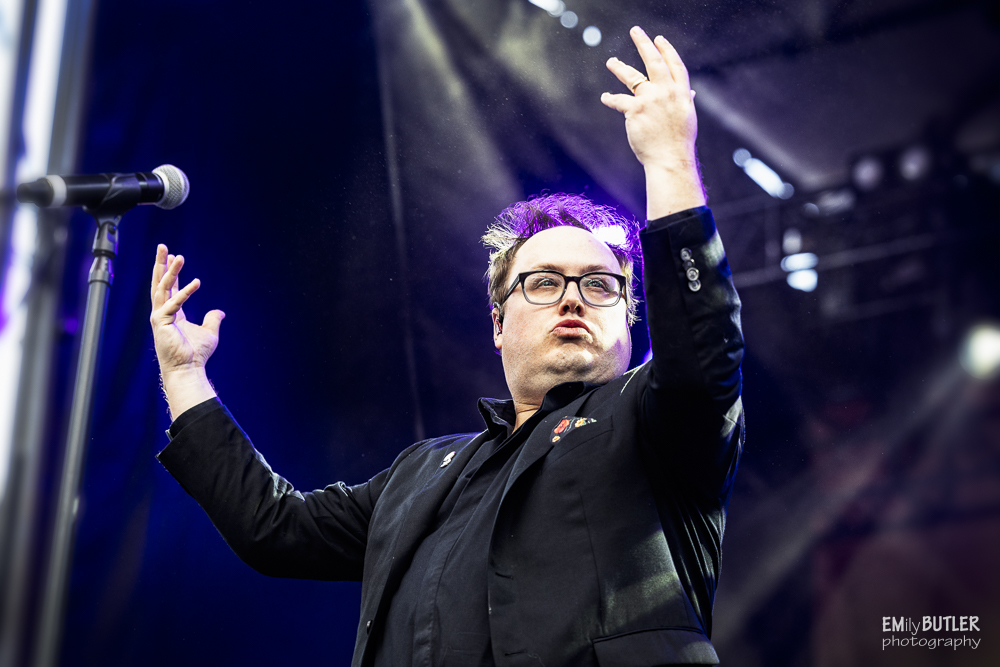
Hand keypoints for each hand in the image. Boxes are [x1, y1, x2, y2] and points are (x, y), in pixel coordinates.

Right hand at [150, 244, 223, 416]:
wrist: (188, 369)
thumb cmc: (196, 354)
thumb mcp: (209, 332)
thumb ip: (212, 320)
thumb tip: (219, 312)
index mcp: (171, 313)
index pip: (169, 287)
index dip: (171, 272)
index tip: (171, 256)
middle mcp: (162, 312)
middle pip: (160, 282)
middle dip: (161, 264)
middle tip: (162, 246)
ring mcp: (159, 316)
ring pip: (163, 288)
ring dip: (170, 271)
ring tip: (178, 256)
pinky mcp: (161, 322)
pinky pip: (174, 303)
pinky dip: (185, 292)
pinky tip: (197, 282)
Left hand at [601, 27, 705, 217]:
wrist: (670, 159)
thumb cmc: (678, 142)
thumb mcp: (686, 117)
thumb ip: (684, 101)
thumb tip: (688, 92)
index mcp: (681, 93)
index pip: (675, 65)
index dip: (666, 51)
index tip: (659, 39)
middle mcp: (666, 92)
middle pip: (654, 62)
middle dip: (644, 44)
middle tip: (635, 31)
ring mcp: (650, 99)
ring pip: (632, 77)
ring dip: (619, 67)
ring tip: (611, 62)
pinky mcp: (635, 110)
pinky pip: (619, 100)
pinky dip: (610, 99)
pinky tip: (605, 97)